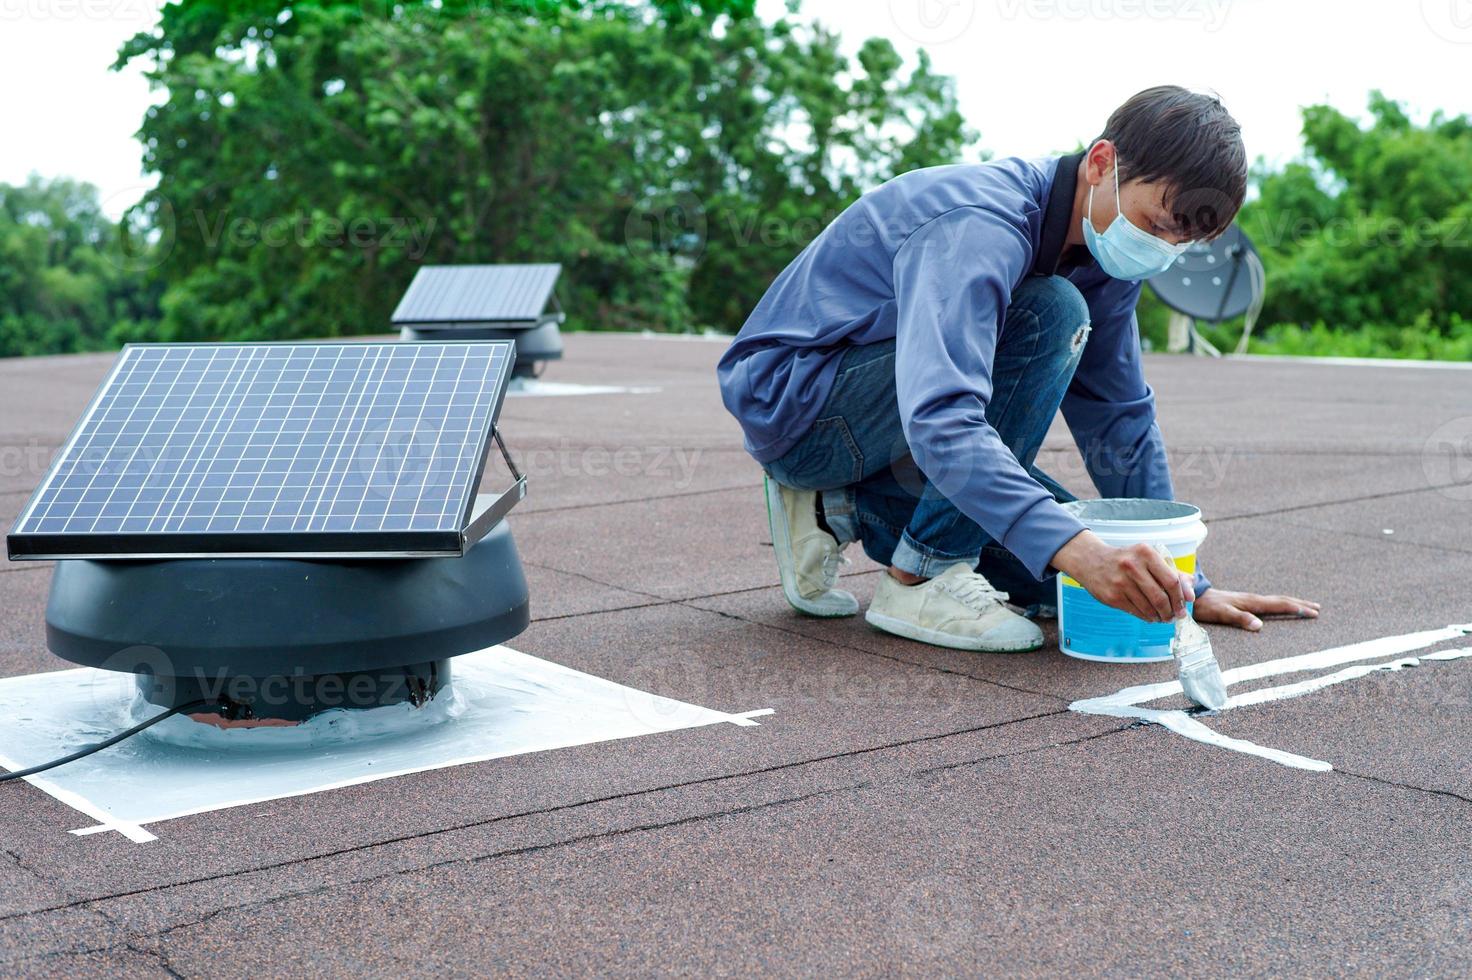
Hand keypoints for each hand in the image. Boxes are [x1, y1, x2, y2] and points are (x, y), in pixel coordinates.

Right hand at [1052, 530, 1193, 622]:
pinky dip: (1147, 617)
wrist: (1091, 561)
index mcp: (1146, 553)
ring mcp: (1121, 582)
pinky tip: (1150, 616)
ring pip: (1149, 607)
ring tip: (1162, 617)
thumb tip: (1190, 595)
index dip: (1181, 598)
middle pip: (1161, 597)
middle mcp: (1132, 566)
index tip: (1184, 607)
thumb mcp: (1148, 559)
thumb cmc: (1126, 560)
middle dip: (1171, 611)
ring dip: (1159, 616)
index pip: (1172, 580)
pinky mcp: (1112, 596)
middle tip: (1174, 616)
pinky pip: (1136, 612)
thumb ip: (1173, 573)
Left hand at [1193, 589, 1319, 630]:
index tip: (1314, 612)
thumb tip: (1260, 626)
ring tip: (1306, 606)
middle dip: (1300, 604)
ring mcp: (1249, 600)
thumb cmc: (1208, 607)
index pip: (1280, 605)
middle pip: (1282, 600)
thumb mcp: (1223, 614)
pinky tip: (1280, 608)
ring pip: (1276, 600)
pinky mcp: (1245, 602)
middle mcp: (1253, 599)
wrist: (1195, 597)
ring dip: (1292, 603)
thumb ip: (1240, 619)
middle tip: (1318, 608)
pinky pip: (1269, 603)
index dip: (1297, 608)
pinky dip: (1281, 605)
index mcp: (1252, 602)